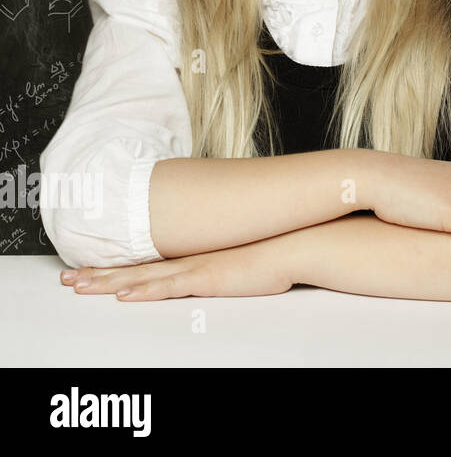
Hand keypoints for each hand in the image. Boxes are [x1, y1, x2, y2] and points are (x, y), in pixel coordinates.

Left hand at [58, 237, 293, 300]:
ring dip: (108, 282)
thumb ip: (222, 258)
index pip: (146, 262)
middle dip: (97, 274)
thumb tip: (215, 262)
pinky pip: (169, 287)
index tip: (88, 269)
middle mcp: (189, 259)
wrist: (296, 243)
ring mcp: (196, 267)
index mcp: (194, 255)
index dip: (115, 266)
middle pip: (135, 268)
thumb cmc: (274, 250)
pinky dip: (143, 290)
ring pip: (142, 276)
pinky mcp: (208, 278)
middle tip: (66, 279)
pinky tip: (122, 295)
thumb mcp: (241, 254)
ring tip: (78, 286)